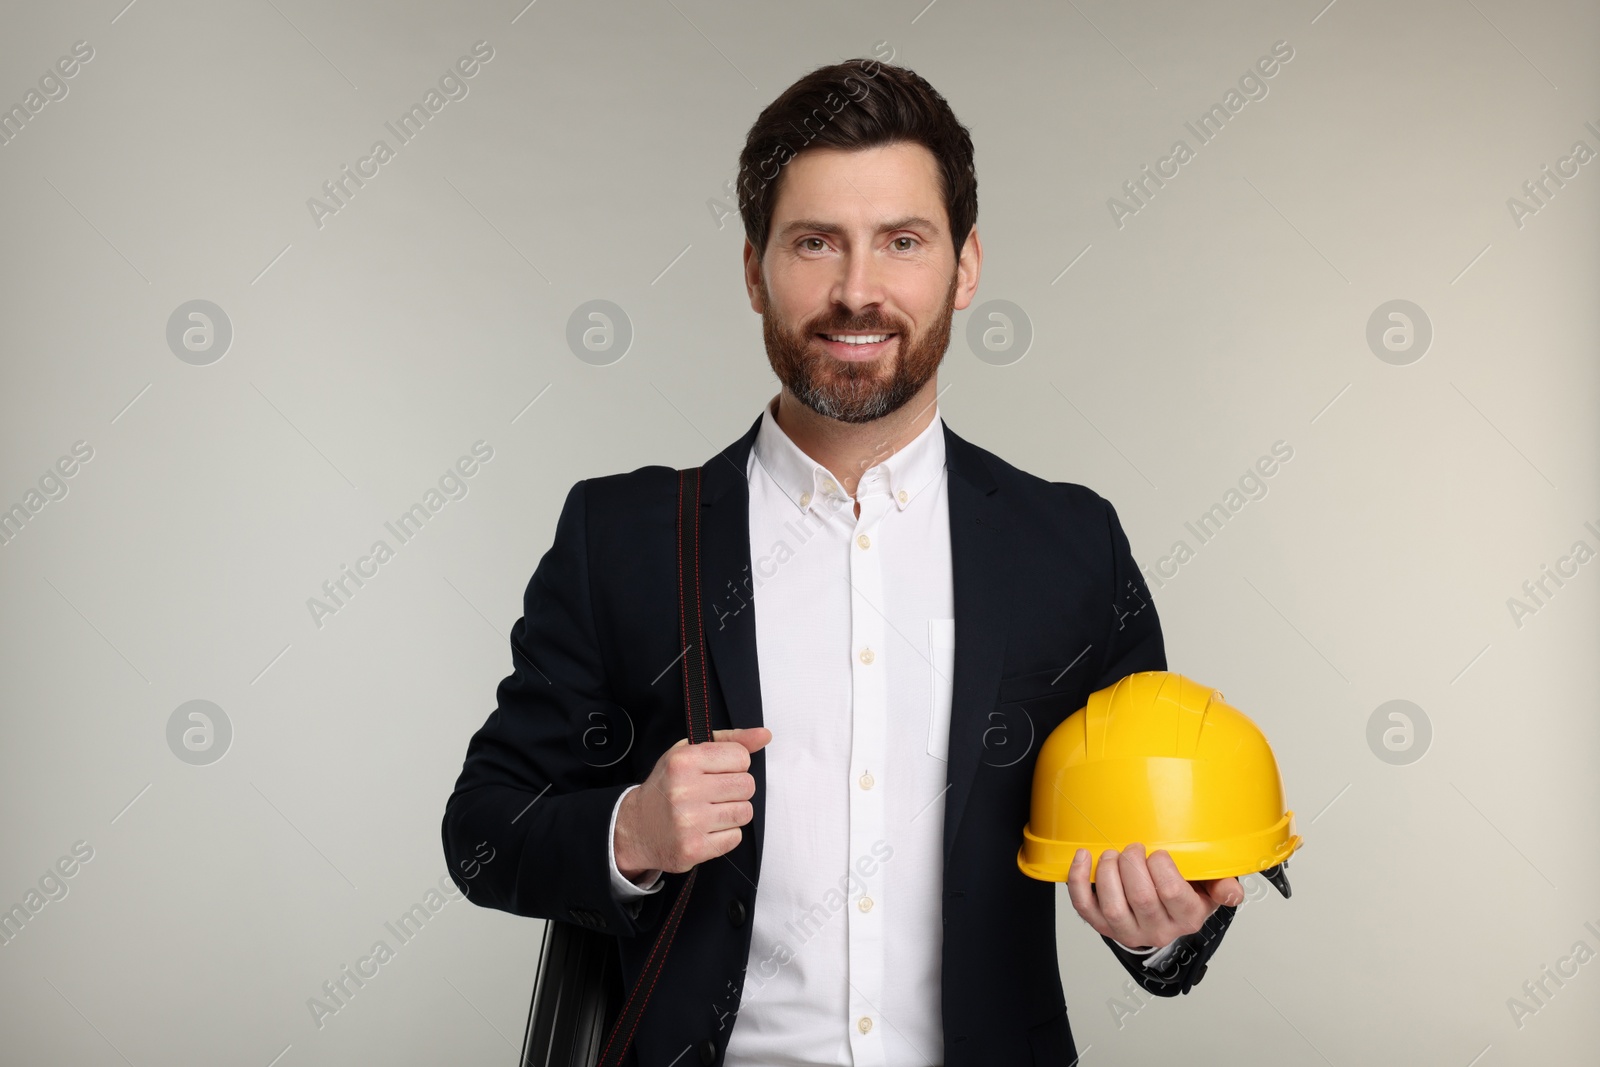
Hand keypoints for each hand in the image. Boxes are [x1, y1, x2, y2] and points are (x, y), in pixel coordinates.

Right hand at [615, 727, 770, 876]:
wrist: (636, 828)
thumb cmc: (667, 786)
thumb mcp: (689, 753)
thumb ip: (729, 740)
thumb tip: (765, 735)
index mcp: (683, 761)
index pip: (741, 756)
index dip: (735, 765)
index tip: (719, 772)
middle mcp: (684, 790)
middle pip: (747, 785)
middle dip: (736, 789)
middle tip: (715, 793)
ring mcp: (689, 822)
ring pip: (745, 812)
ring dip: (733, 812)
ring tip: (711, 812)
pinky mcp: (694, 848)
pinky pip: (735, 837)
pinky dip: (725, 834)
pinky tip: (706, 829)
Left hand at [1066, 843, 1243, 948]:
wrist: (1161, 918)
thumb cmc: (1183, 895)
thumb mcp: (1209, 889)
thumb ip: (1222, 886)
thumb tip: (1232, 892)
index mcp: (1186, 918)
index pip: (1173, 894)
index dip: (1161, 867)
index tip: (1158, 852)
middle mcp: (1157, 930)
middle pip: (1140, 898)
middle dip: (1133, 864)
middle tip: (1133, 848)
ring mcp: (1127, 931)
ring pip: (1112, 905)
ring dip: (1108, 873)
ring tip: (1113, 855)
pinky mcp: (1102, 926)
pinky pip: (1084, 906)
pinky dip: (1078, 880)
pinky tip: (1084, 858)